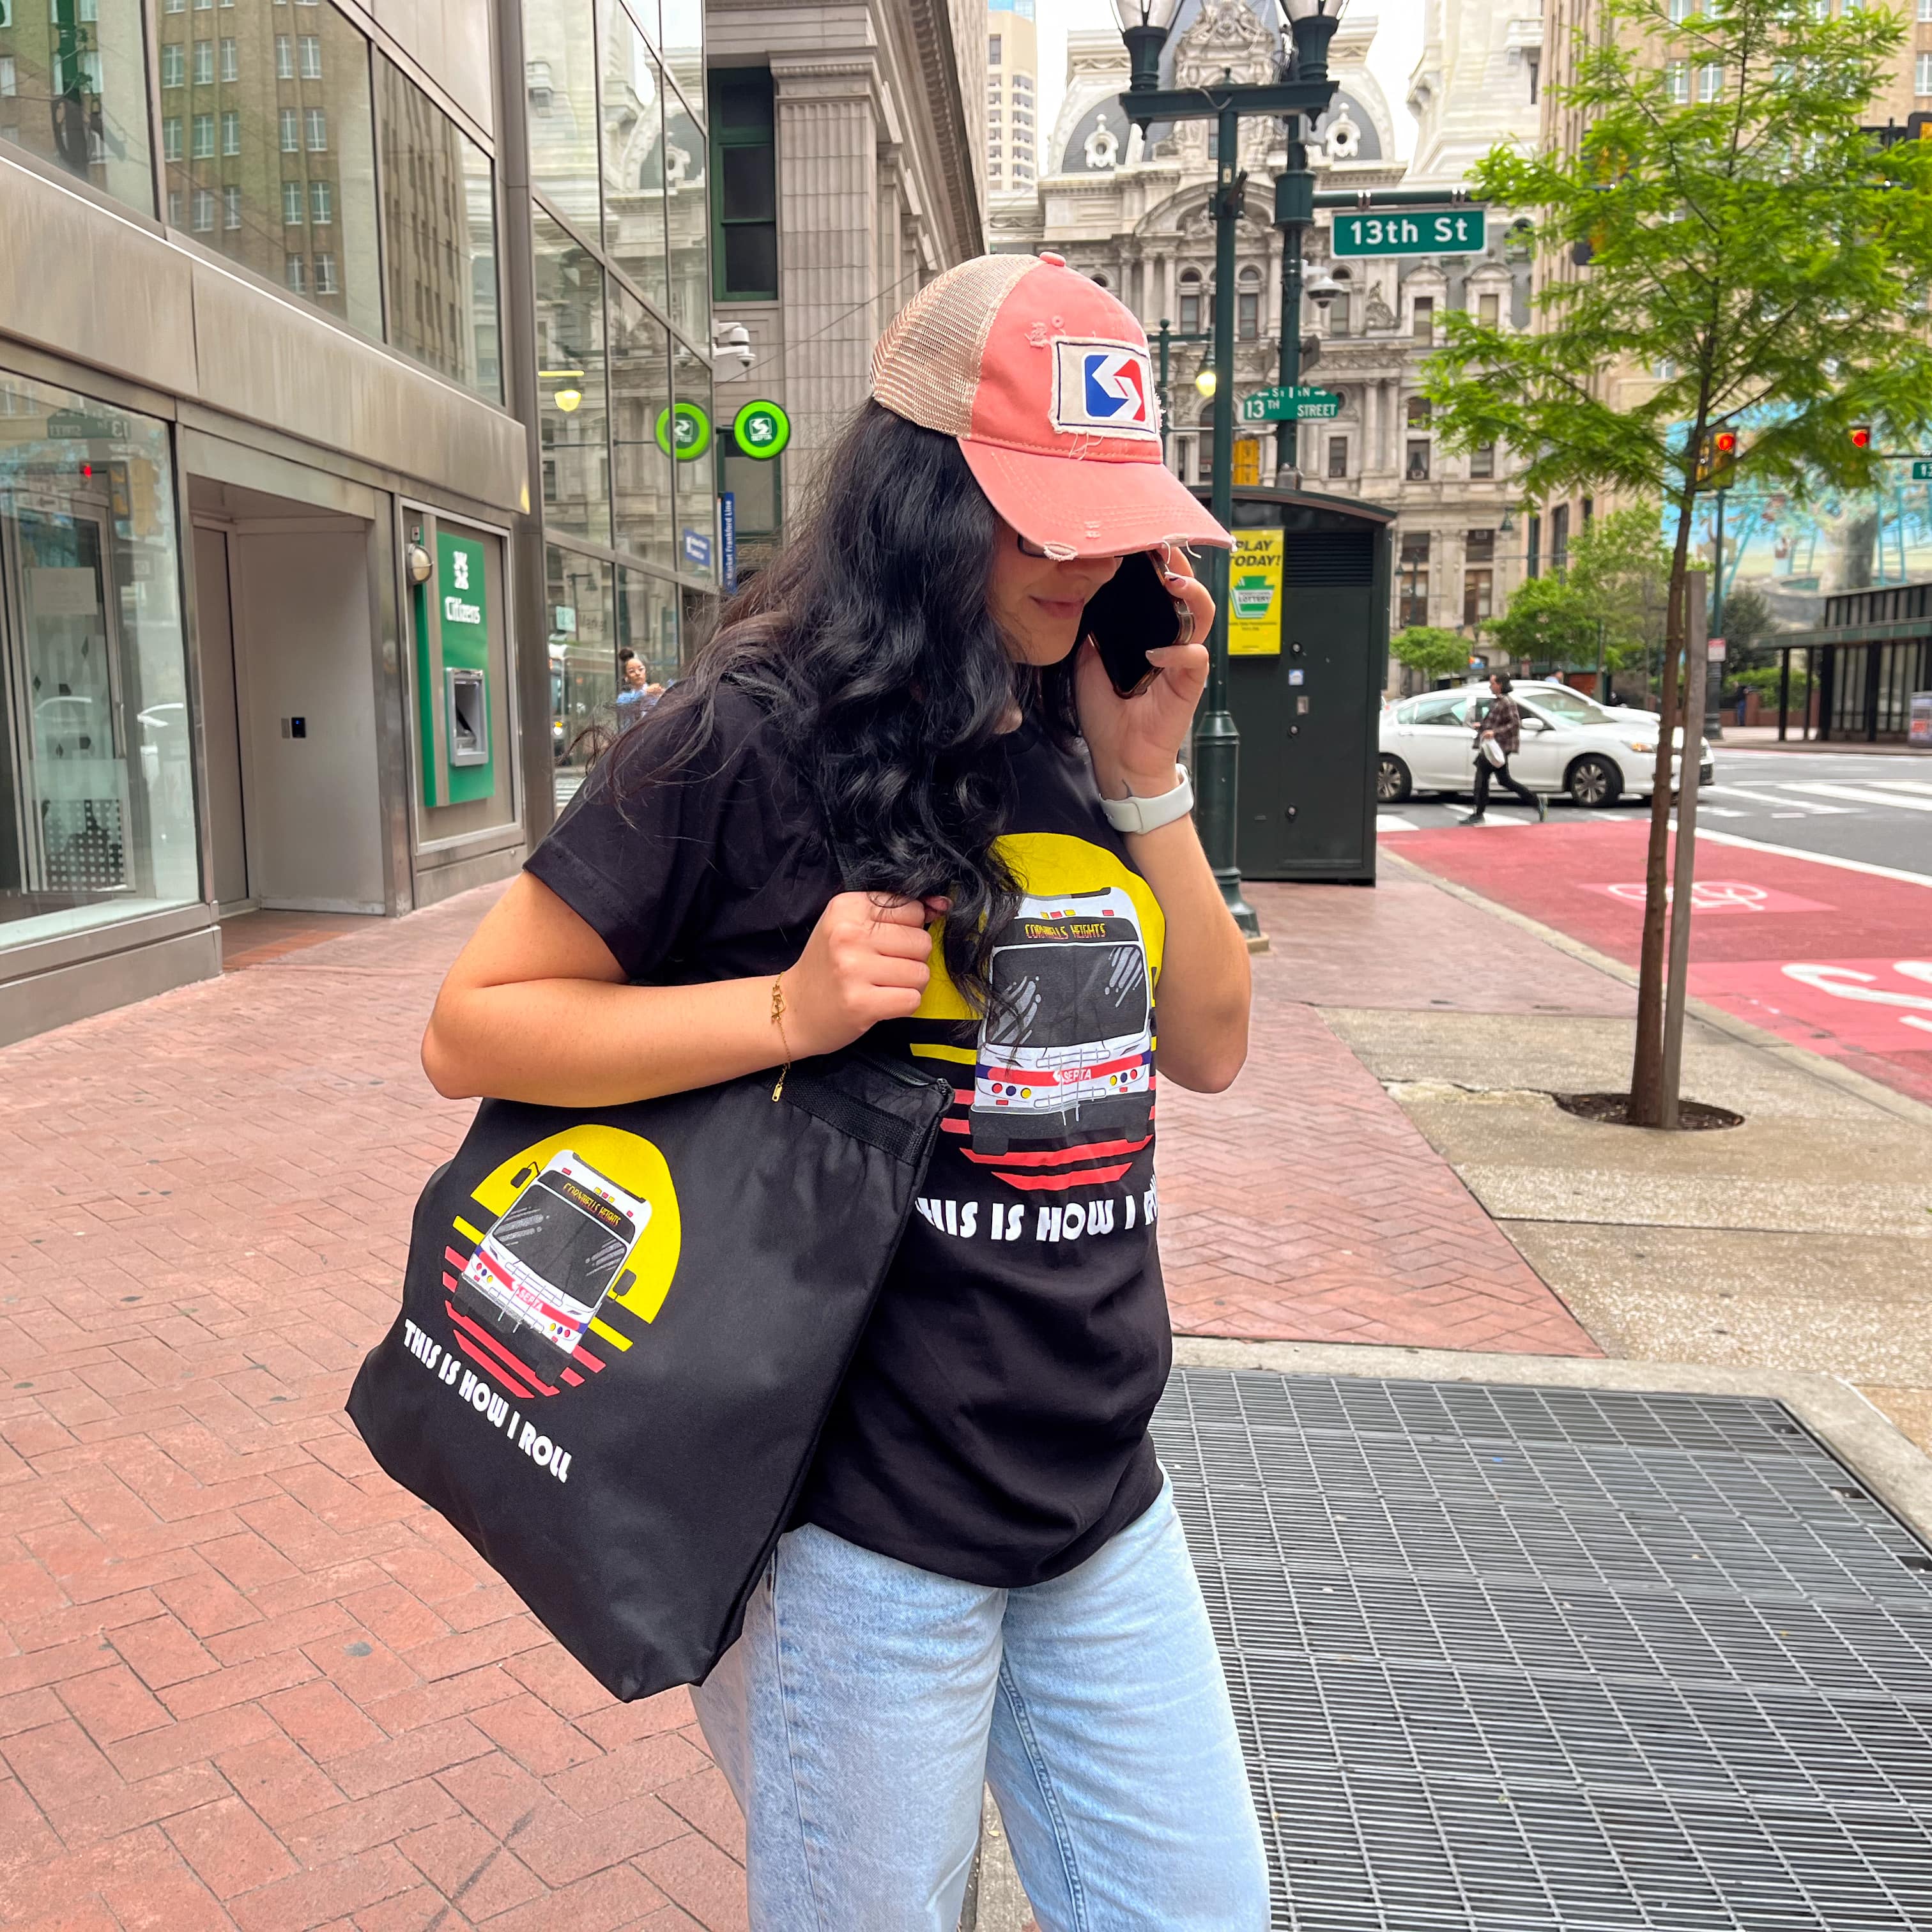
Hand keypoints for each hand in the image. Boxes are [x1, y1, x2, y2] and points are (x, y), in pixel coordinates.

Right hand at [779, 892, 944, 1056]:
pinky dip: (904, 1004)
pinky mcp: (861, 1003)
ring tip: (883, 986)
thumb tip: (942, 905)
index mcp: (846, 907)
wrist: (793, 1009)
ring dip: (909, 984)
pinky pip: (912, 999)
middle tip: (885, 968)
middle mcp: (848, 934)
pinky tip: (882, 1002)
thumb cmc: (828, 966)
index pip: (911, 908)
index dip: (908, 929)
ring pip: (921, 972)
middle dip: (912, 958)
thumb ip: (892, 913)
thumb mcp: (848, 925)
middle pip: (921, 940)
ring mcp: (853, 969)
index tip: (887, 942)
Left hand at [1075, 546, 1214, 800]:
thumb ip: (1094, 626)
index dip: (1157, 562)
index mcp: (1150, 630)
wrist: (1117, 754)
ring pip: (1203, 616)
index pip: (1160, 587)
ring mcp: (1182, 661)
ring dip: (1192, 595)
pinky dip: (1178, 652)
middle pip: (1189, 591)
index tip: (1140, 541)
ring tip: (1173, 583)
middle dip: (1179, 565)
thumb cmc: (1107, 710)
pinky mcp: (1189, 685)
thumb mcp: (1090, 658)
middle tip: (1162, 547)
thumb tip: (1081, 592)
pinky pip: (1195, 659)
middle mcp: (1171, 640)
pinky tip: (1156, 652)